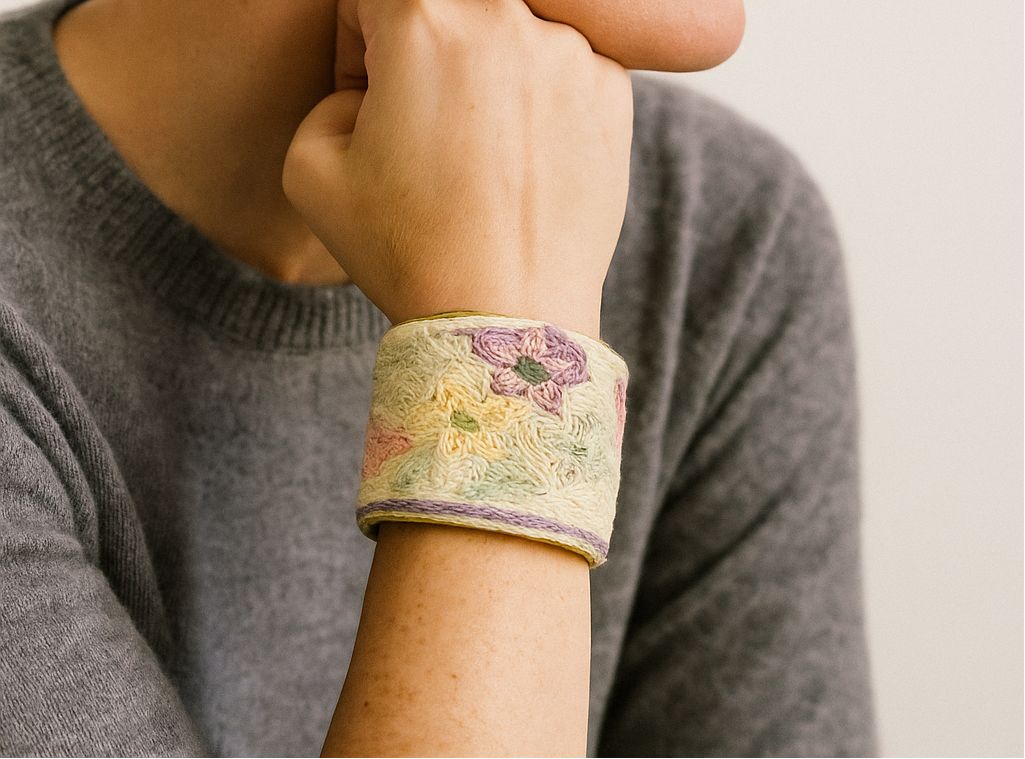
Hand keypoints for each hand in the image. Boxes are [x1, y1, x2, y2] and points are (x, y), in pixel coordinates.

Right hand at [283, 0, 632, 337]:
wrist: (507, 318)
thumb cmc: (407, 250)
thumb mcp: (310, 170)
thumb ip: (327, 92)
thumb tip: (373, 88)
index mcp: (424, 19)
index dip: (357, 44)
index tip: (367, 97)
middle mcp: (507, 17)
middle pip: (448, 6)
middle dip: (423, 52)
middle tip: (422, 124)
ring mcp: (571, 52)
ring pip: (508, 34)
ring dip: (484, 75)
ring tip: (475, 158)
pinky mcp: (613, 92)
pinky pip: (560, 69)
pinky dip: (536, 102)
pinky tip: (520, 166)